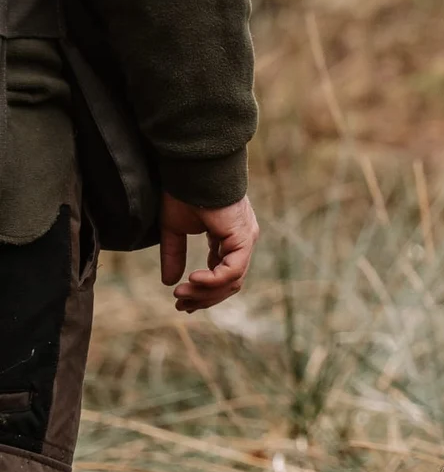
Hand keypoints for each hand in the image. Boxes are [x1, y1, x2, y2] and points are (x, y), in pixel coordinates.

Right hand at [159, 193, 259, 311]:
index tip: (180, 300)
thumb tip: (169, 283)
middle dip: (204, 298)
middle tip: (180, 305)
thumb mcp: (173, 229)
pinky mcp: (243, 237)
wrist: (190, 166)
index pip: (223, 274)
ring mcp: (245, 239)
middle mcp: (242, 241)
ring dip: (204, 293)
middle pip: (229, 283)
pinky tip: (192, 280)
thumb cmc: (183, 189)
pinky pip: (232, 270)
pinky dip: (213, 280)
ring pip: (231, 281)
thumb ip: (174, 255)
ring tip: (180, 295)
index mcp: (230, 238)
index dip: (203, 291)